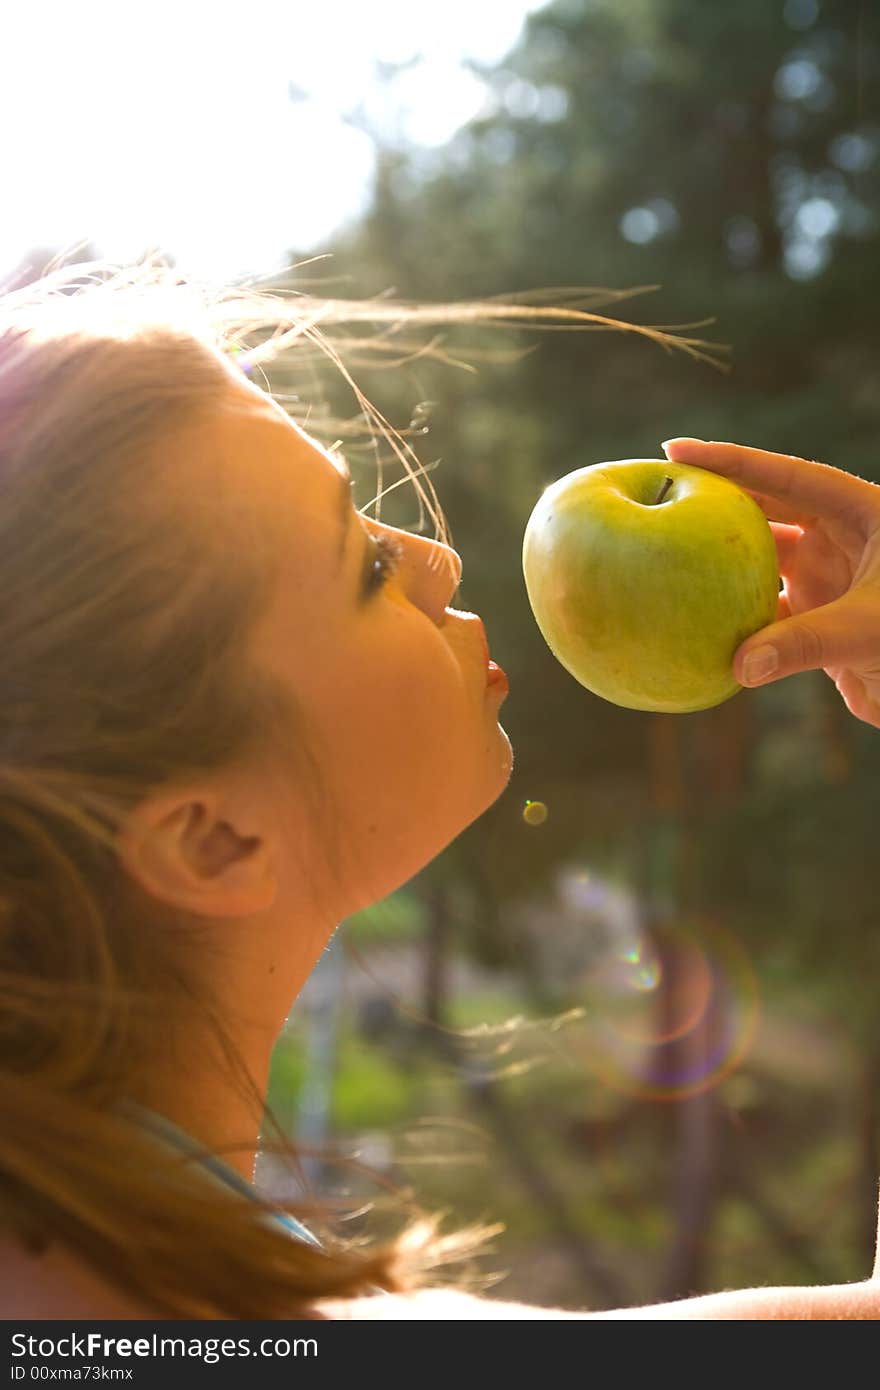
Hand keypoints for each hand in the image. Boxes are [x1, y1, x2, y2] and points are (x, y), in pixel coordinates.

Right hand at [661, 438, 879, 728]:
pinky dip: (732, 617)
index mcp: (865, 514)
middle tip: (656, 491)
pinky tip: (691, 620)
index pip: (789, 476)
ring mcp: (831, 577)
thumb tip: (737, 666)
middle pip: (766, 507)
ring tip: (664, 551)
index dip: (733, 460)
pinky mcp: (820, 620)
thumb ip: (806, 644)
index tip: (675, 449)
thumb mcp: (873, 632)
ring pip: (761, 559)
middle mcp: (843, 539)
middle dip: (715, 498)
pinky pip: (765, 613)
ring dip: (720, 559)